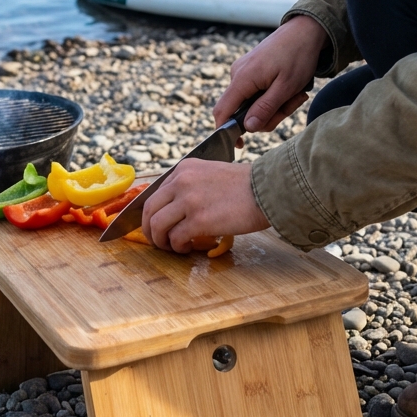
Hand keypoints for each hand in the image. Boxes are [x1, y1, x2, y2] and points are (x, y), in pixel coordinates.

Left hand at [142, 161, 269, 252]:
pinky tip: (187, 248)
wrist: (267, 190)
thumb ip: (192, 185)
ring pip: (157, 225)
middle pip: (149, 209)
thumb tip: (178, 209)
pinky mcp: (198, 220)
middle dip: (149, 229)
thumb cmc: (246, 186)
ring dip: (161, 241)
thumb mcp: (212, 174)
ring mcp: (188, 200)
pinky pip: (175, 238)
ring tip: (173, 248)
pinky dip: (178, 247)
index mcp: (184, 168)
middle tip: (158, 241)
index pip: (155, 192)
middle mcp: (182, 181)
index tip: (156, 225)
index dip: (152, 213)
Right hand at [213, 15, 327, 134]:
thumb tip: (247, 129)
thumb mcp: (286, 87)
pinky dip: (272, 95)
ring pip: (252, 102)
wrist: (305, 30)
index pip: (222, 111)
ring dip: (275, 105)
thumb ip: (265, 109)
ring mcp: (243, 71)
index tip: (240, 145)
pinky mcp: (250, 70)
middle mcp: (237, 74)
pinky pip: (256, 92)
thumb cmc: (298, 56)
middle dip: (268, 115)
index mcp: (242, 78)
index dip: (227, 131)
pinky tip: (289, 87)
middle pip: (241, 110)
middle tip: (293, 104)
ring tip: (296, 93)